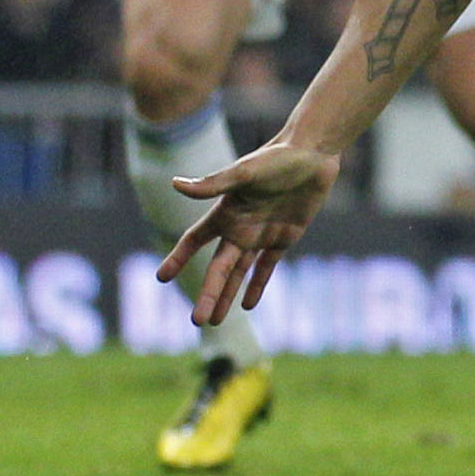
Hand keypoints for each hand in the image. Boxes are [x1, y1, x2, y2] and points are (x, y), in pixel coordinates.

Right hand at [156, 138, 345, 324]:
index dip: (178, 257)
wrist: (313, 154)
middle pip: (218, 268)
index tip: (161, 277)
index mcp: (225, 212)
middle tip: (197, 321)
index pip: (195, 240)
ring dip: (227, 296)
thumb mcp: (244, 172)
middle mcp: (239, 227)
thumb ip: (212, 184)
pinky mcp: (284, 237)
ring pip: (239, 273)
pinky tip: (247, 305)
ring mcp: (261, 234)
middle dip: (208, 294)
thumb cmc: (276, 158)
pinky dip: (257, 286)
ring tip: (216, 321)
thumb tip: (176, 184)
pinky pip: (266, 268)